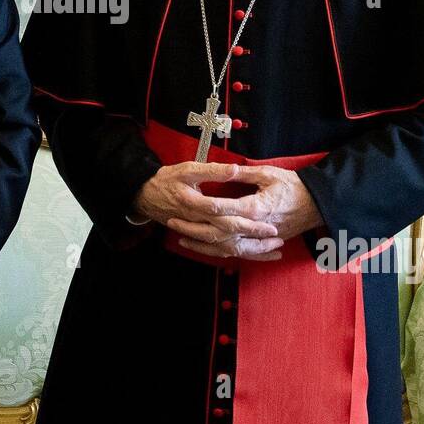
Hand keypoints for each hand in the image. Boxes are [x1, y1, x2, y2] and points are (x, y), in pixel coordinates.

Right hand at [133, 161, 283, 260]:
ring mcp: (197, 232)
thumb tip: (235, 169)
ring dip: (250, 251)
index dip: (250, 221)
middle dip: (255, 239)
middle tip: (278, 238)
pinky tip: (254, 255)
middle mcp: (198, 222)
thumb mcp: (187, 169)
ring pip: (226, 248)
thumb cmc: (166, 180)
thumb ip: (212, 170)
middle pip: (231, 236)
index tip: (270, 222)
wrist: (145, 195)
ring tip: (273, 249)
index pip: (229, 217)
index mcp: (196, 205)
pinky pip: (219, 251)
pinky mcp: (198, 237)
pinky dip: (238, 254)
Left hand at [166, 165, 322, 261]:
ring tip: (181, 239)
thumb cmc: (294, 186)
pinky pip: (237, 253)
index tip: (180, 201)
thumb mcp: (269, 174)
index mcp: (255, 207)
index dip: (199, 205)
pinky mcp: (261, 243)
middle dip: (192, 228)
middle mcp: (254, 227)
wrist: (316, 204)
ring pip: (224, 246)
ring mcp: (258, 238)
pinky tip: (205, 250)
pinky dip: (219, 253)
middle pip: (217, 232)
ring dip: (202, 244)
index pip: (222, 209)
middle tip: (172, 222)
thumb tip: (224, 169)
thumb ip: (243, 174)